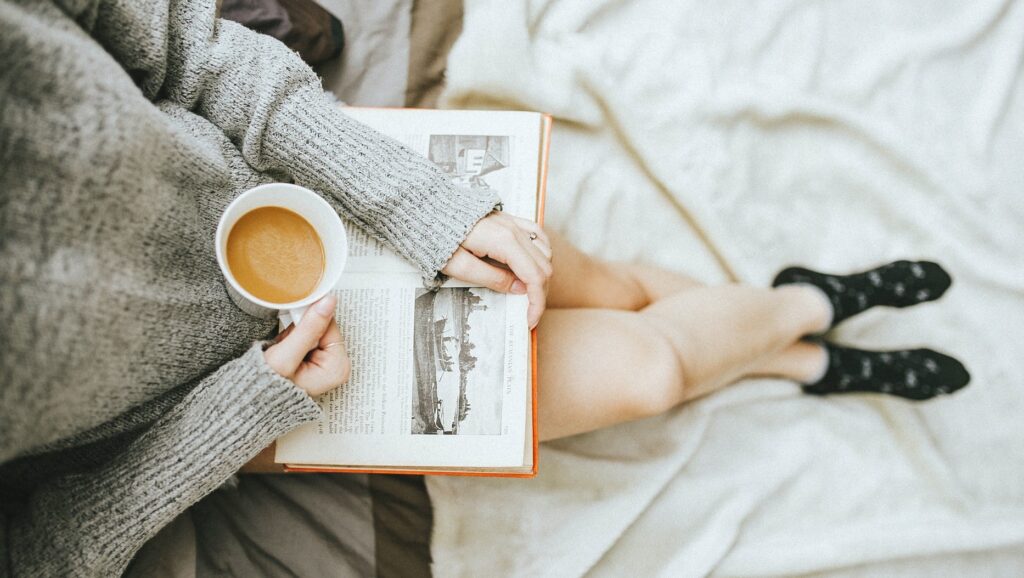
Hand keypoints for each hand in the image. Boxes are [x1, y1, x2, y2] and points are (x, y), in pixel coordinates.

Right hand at [264, 295, 350, 395]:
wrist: (249, 400)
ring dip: (295, 335)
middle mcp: (336, 367)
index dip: (309, 321)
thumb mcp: (285, 356)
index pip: (330, 325)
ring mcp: (326, 364)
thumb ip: (308, 328)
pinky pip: (306, 336)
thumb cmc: (267, 388)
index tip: (294, 325)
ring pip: (313, 330)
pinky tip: (284, 351)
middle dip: (301, 331)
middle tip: (286, 346)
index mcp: (338, 368)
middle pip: (323, 327)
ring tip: (283, 351)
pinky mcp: (315, 360)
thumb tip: (328, 302)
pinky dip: (292, 339)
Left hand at [442, 212, 552, 327]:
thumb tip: (519, 290)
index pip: (534, 276)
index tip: (530, 320)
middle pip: (543, 266)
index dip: (537, 302)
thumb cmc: (436, 237)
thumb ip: (492, 279)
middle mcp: (514, 229)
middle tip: (529, 312)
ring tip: (529, 293)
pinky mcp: (509, 219)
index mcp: (504, 242)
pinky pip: (537, 234)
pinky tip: (535, 264)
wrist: (426, 210)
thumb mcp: (459, 267)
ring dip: (542, 275)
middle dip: (540, 293)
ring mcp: (513, 222)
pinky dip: (542, 253)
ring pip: (544, 251)